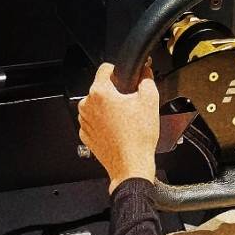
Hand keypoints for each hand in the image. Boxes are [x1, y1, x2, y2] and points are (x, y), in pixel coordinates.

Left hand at [77, 62, 159, 191]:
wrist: (131, 166)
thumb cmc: (137, 138)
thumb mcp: (150, 100)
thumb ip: (146, 79)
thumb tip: (144, 73)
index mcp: (99, 93)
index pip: (105, 68)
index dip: (119, 71)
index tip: (126, 78)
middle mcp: (87, 105)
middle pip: (102, 88)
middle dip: (116, 93)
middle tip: (131, 105)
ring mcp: (84, 122)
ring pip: (98, 105)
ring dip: (109, 108)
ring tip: (126, 120)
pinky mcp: (86, 135)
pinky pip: (95, 121)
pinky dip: (105, 123)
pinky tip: (119, 130)